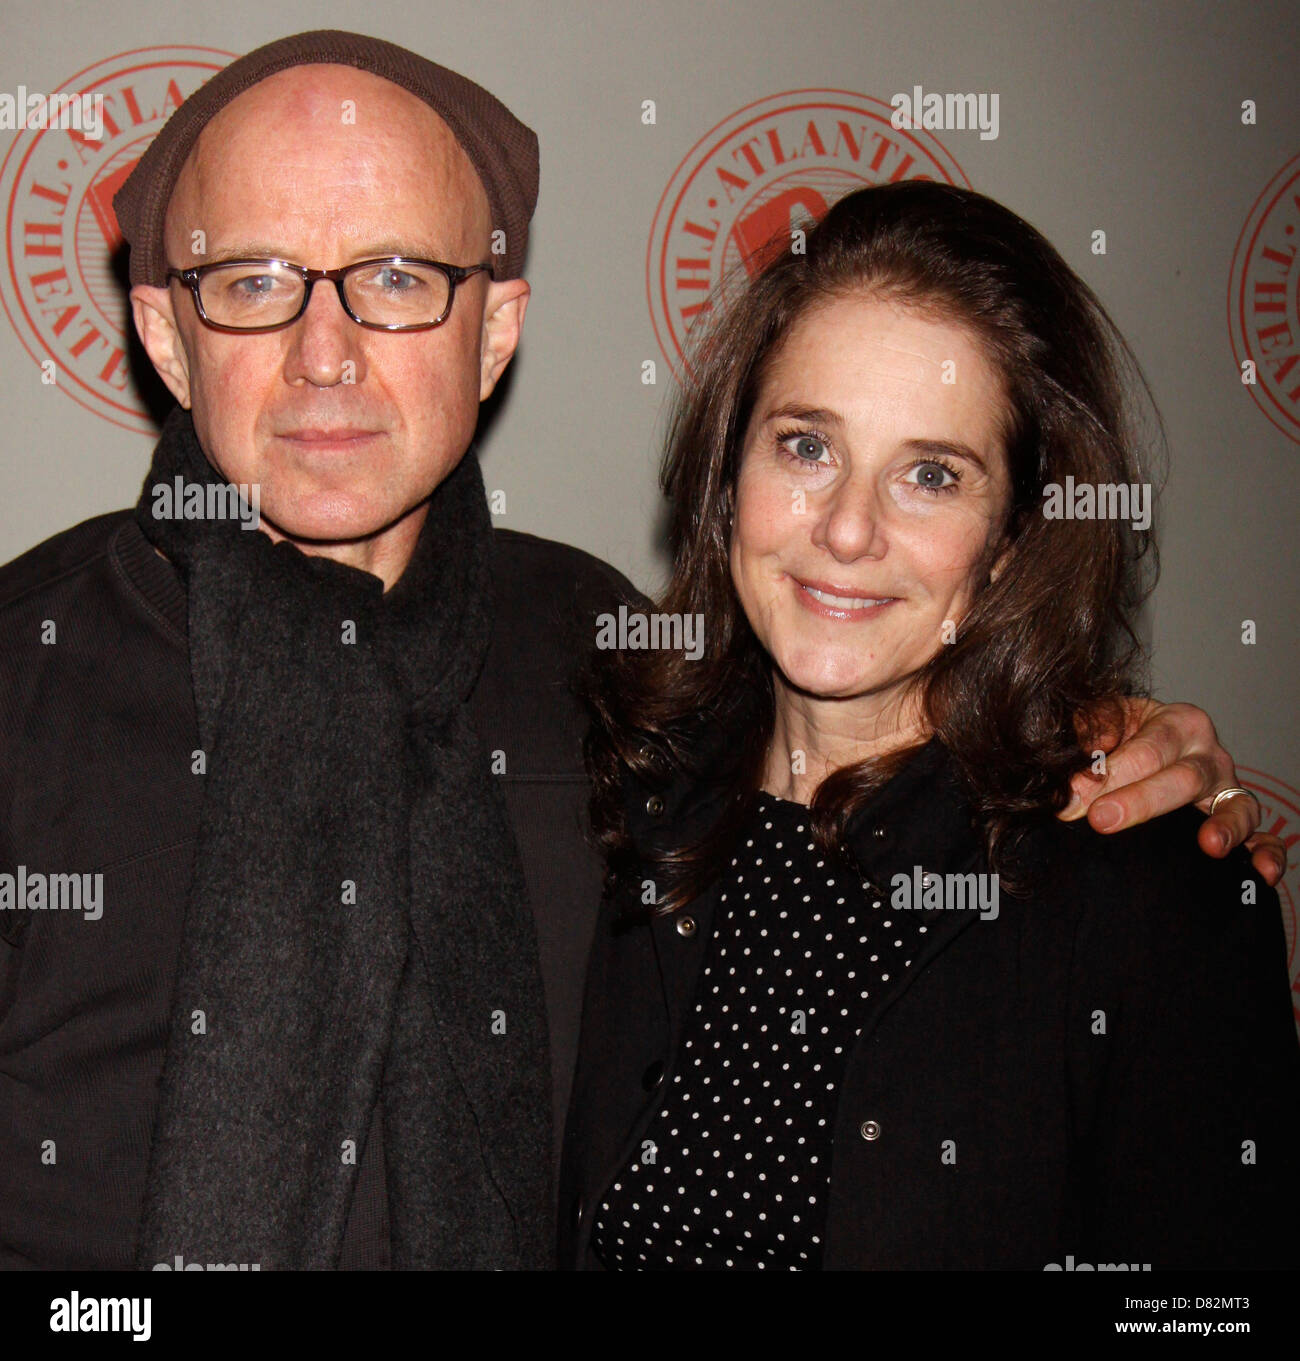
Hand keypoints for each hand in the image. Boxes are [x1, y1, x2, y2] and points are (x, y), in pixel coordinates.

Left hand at [1059, 698, 1285, 886]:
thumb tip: (1082, 754)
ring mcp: (1228, 789)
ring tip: (1210, 845)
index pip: (1146, 749)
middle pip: (1183, 778)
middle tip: (1102, 820)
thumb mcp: (1104, 720)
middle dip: (1141, 801)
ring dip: (1226, 826)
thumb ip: (1089, 727)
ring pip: (1234, 806)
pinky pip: (1263, 838)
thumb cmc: (1122, 735)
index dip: (1108, 773)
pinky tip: (1261, 872)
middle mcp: (1208, 755)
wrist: (1145, 748)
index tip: (1074, 797)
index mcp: (1176, 723)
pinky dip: (1268, 853)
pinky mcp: (1241, 821)